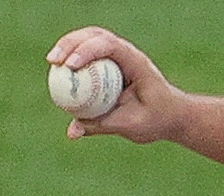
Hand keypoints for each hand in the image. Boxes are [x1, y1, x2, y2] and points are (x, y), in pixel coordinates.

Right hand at [46, 27, 183, 143]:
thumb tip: (72, 132)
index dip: (87, 51)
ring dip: (68, 46)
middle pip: (95, 36)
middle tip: (53, 61)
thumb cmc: (157, 119)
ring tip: (51, 61)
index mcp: (136, 63)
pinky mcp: (110, 63)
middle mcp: (127, 54)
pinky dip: (72, 58)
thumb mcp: (132, 125)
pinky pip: (88, 54)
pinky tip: (58, 69)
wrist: (171, 115)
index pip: (110, 46)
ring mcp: (118, 56)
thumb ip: (102, 126)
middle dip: (70, 44)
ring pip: (89, 40)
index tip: (70, 66)